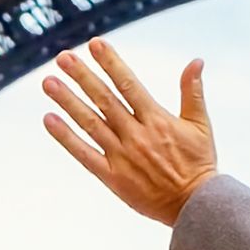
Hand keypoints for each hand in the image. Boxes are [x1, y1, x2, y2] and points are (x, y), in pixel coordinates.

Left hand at [36, 42, 216, 226]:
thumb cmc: (199, 164)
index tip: (94, 44)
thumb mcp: (200, 125)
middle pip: (104, 99)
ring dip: (68, 101)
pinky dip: (66, 138)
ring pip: (90, 123)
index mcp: (157, 120)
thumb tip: (196, 61)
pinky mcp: (112, 177)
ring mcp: (122, 156)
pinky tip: (50, 120)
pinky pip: (84, 154)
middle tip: (63, 57)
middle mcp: (136, 135)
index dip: (111, 63)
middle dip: (82, 76)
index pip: (128, 85)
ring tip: (49, 82)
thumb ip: (193, 92)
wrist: (194, 206)